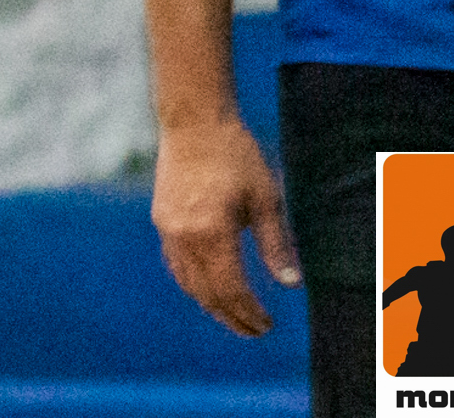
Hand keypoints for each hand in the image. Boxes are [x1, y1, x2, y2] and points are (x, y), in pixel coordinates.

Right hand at [151, 117, 300, 335]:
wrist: (194, 122)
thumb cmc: (235, 156)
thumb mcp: (265, 199)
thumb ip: (276, 244)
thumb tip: (291, 284)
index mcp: (212, 232)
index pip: (231, 289)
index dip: (250, 312)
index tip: (268, 326)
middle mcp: (185, 236)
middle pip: (207, 292)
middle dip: (231, 316)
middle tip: (254, 331)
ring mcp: (169, 228)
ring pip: (188, 282)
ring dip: (211, 304)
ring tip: (233, 316)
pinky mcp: (162, 219)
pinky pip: (176, 264)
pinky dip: (193, 283)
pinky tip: (208, 287)